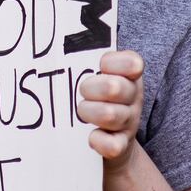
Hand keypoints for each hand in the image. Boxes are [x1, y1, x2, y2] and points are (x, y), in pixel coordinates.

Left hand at [76, 50, 144, 171]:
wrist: (112, 143)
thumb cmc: (98, 99)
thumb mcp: (100, 77)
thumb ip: (87, 60)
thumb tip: (57, 44)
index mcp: (129, 76)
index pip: (132, 62)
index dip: (113, 63)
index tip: (100, 66)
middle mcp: (133, 98)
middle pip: (114, 88)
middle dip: (90, 88)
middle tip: (83, 92)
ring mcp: (128, 123)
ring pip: (109, 115)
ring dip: (88, 112)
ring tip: (82, 112)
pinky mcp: (121, 147)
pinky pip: (112, 145)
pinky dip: (98, 141)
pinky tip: (91, 137)